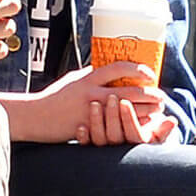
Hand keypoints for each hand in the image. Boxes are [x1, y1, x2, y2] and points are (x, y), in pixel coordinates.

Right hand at [5, 63, 164, 142]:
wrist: (35, 116)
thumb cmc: (53, 98)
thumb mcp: (71, 81)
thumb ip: (88, 76)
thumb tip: (104, 68)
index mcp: (88, 77)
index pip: (118, 68)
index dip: (137, 69)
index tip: (150, 74)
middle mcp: (91, 92)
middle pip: (128, 91)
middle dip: (149, 94)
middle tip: (161, 96)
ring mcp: (91, 110)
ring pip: (126, 110)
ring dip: (146, 111)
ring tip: (157, 111)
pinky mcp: (90, 127)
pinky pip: (117, 127)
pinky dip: (132, 126)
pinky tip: (142, 127)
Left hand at [76, 93, 177, 145]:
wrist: (127, 149)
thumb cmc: (142, 134)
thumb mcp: (154, 135)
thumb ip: (162, 129)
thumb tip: (172, 121)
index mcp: (135, 144)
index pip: (133, 134)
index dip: (129, 119)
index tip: (125, 102)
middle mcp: (118, 148)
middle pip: (114, 136)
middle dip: (112, 116)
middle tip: (112, 97)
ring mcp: (103, 148)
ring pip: (99, 139)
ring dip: (96, 122)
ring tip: (94, 104)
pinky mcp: (91, 146)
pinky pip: (85, 145)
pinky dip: (83, 137)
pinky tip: (81, 126)